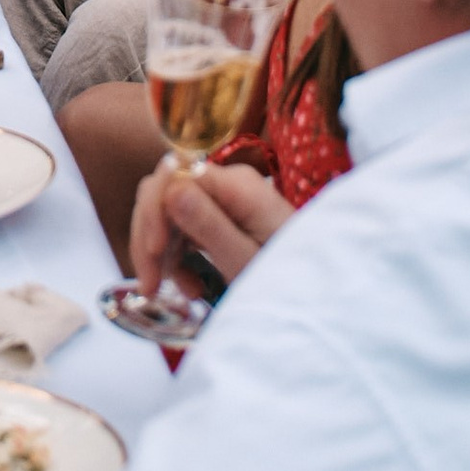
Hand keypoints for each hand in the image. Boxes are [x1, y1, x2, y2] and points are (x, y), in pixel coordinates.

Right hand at [130, 155, 291, 296]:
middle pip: (164, 190)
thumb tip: (169, 188)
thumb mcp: (245, 261)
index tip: (154, 256)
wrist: (320, 295)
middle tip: (150, 283)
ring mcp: (224, 198)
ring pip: (167, 210)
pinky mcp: (222, 215)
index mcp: (235, 185)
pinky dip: (177, 255)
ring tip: (180, 290)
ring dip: (162, 251)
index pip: (173, 175)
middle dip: (150, 236)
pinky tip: (190, 284)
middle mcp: (226, 182)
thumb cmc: (289, 282)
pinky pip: (183, 226)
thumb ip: (208, 224)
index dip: (154, 212)